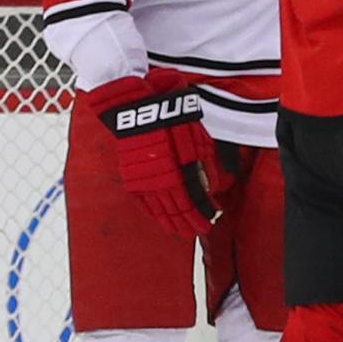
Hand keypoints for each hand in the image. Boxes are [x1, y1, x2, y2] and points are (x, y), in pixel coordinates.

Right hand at [80, 72, 220, 239]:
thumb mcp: (197, 139)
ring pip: (160, 211)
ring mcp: (145, 182)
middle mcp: (162, 182)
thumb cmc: (171, 121)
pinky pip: (144, 203)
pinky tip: (160, 218)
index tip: (210, 221)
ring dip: (172, 222)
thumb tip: (208, 187)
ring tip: (181, 230)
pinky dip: (153, 213)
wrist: (137, 110)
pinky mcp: (132, 179)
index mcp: (181, 173)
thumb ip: (203, 166)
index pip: (194, 203)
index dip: (202, 214)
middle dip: (189, 223)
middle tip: (197, 231)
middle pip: (178, 211)